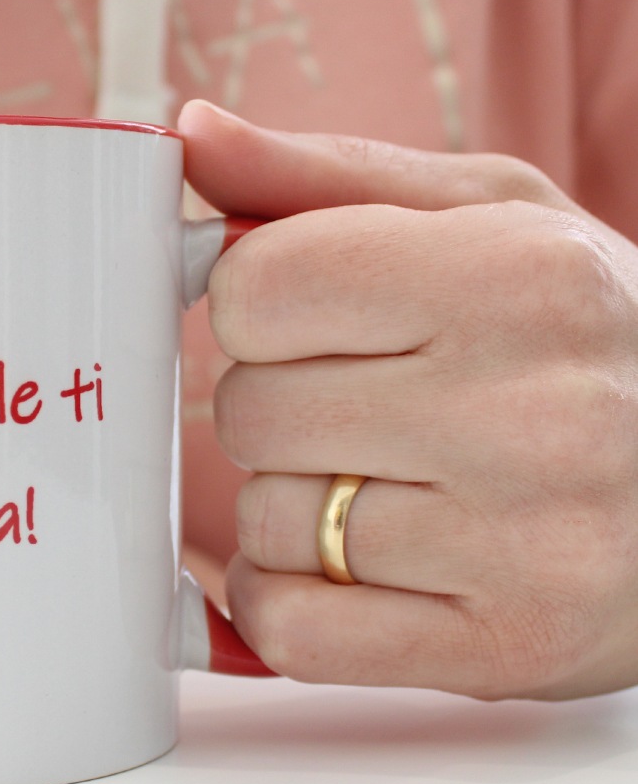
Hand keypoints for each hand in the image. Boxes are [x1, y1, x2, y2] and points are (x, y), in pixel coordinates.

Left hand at [178, 100, 637, 698]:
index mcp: (520, 278)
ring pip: (267, 524)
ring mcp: (526, 546)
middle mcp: (533, 412)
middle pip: (248, 411)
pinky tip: (350, 569)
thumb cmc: (590, 340)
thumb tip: (192, 134)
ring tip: (386, 489)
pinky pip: (292, 632)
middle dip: (273, 408)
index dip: (255, 307)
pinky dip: (288, 600)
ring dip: (291, 508)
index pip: (255, 288)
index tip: (304, 321)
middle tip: (357, 409)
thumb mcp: (492, 219)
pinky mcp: (504, 649)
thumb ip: (327, 179)